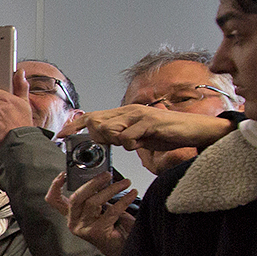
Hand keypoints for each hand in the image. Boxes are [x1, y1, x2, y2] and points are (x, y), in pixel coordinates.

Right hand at [46, 171, 135, 255]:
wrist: (124, 248)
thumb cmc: (113, 227)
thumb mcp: (100, 209)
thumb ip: (96, 196)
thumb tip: (103, 177)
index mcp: (72, 214)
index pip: (54, 200)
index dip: (55, 186)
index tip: (63, 174)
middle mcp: (73, 222)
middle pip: (75, 197)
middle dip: (92, 183)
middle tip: (107, 174)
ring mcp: (83, 228)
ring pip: (93, 202)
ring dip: (111, 189)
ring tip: (125, 183)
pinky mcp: (96, 232)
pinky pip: (110, 212)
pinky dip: (123, 201)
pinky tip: (132, 194)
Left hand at [60, 105, 234, 156]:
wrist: (196, 131)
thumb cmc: (169, 134)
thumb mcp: (141, 138)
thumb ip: (124, 138)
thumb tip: (107, 142)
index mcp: (125, 113)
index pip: (93, 116)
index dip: (75, 126)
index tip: (60, 136)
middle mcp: (129, 110)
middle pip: (97, 121)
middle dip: (96, 136)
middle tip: (109, 143)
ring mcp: (139, 115)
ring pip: (110, 129)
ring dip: (115, 141)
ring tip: (132, 142)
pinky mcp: (150, 122)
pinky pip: (129, 137)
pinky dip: (130, 144)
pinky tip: (142, 144)